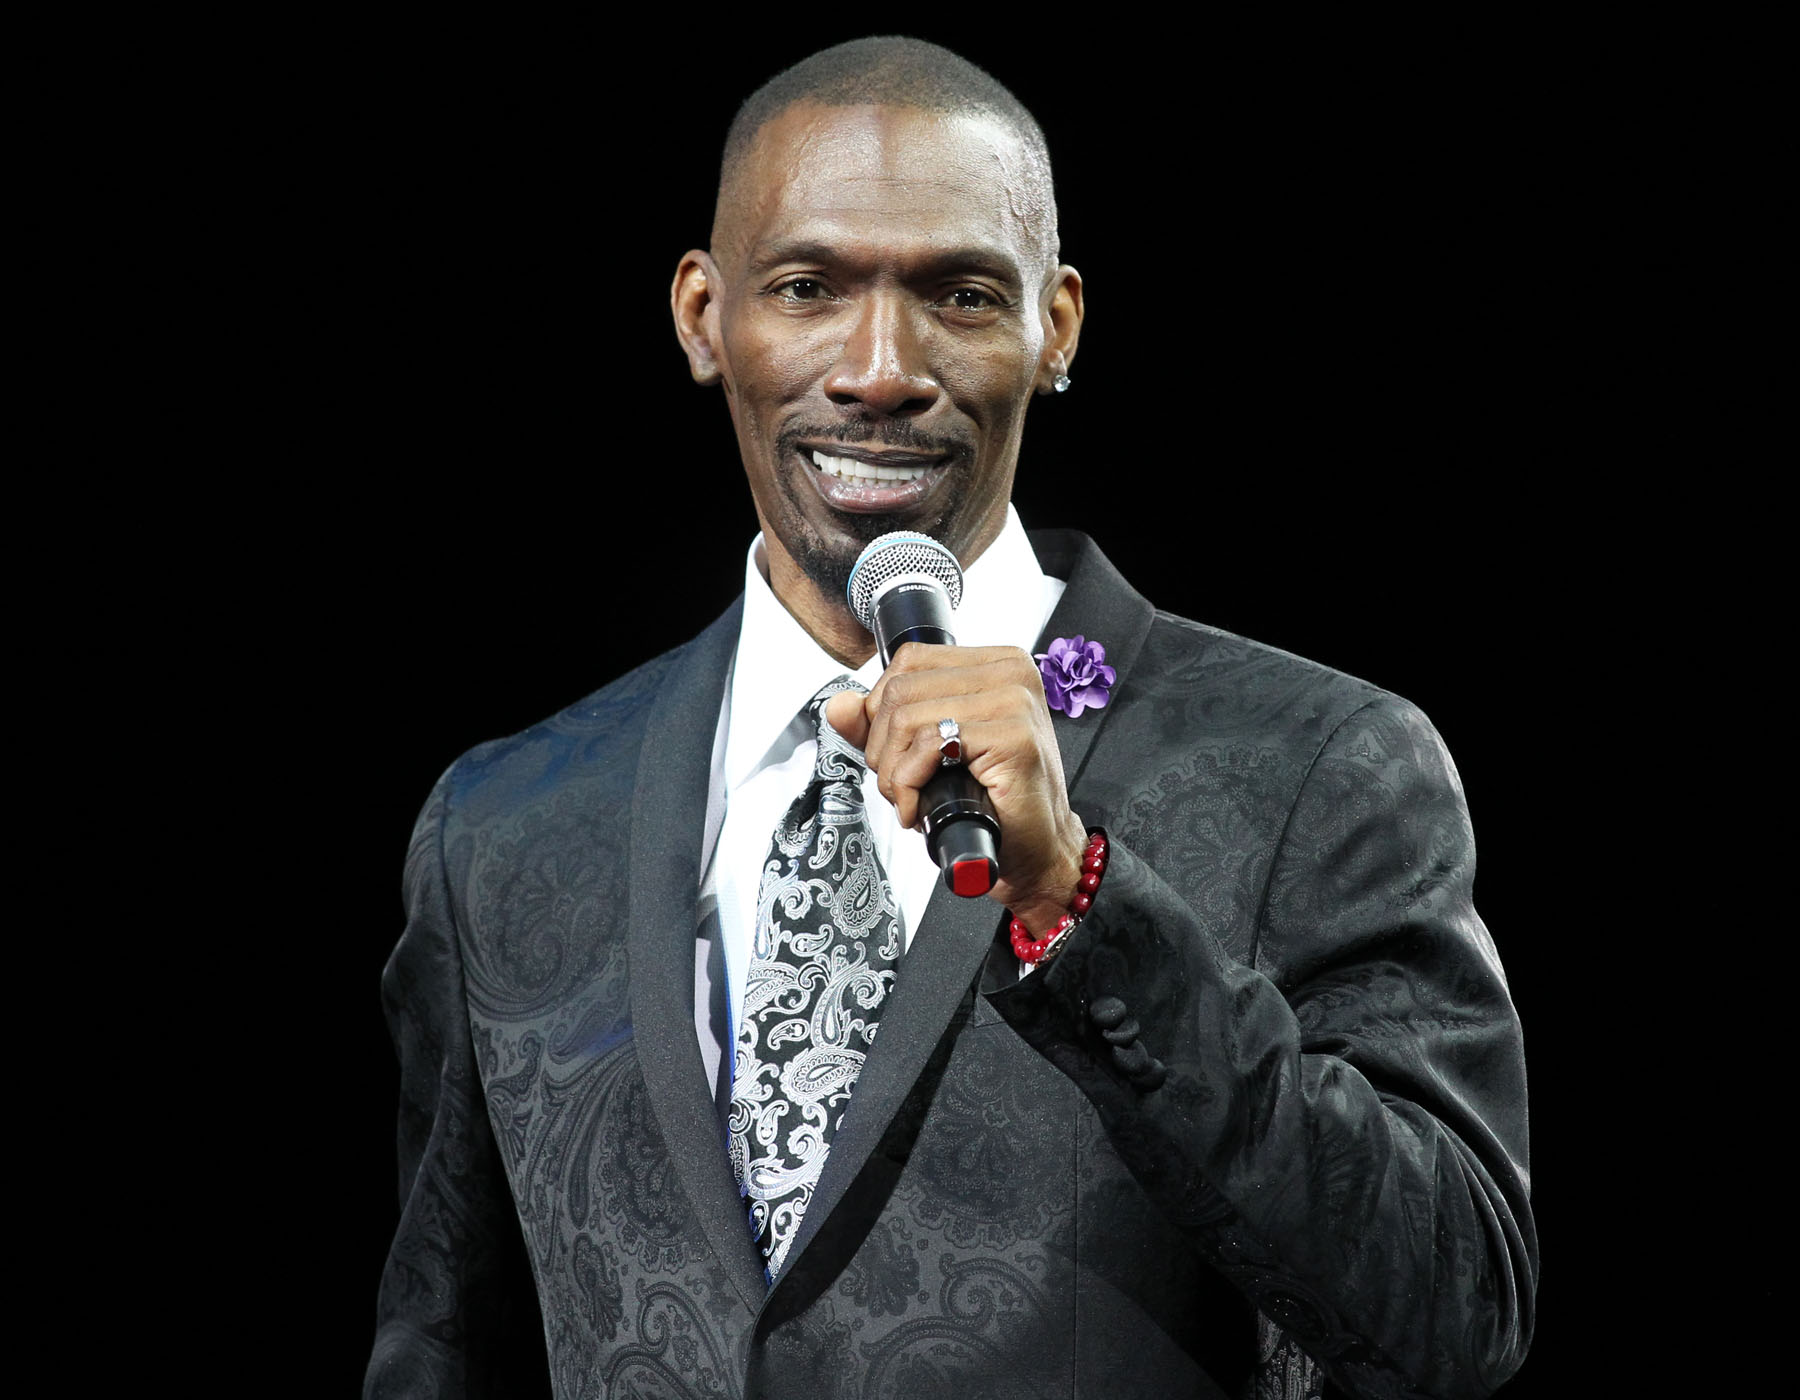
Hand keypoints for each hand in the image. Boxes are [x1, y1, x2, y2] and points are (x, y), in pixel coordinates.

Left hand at [826, 644, 1086, 929]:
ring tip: (912, 799)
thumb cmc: (991, 803)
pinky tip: (922, 808)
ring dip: (894, 772)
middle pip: (901, 689)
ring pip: (908, 717)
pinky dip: (910, 783)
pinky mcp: (1014, 736)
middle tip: (902, 787)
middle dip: (883, 747)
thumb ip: (884, 726)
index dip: (882, 711)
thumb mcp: (929, 754)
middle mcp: (1010, 672)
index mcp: (995, 664)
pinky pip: (929, 745)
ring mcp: (1015, 701)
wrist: (1035, 851)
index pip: (909, 661)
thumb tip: (840, 705)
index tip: (896, 753)